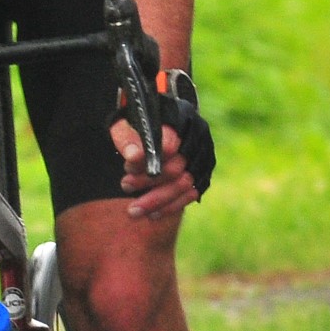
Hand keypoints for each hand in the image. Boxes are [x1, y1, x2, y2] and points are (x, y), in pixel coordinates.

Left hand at [111, 70, 211, 217]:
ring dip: (158, 201)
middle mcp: (197, 134)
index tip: (128, 168)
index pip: (169, 140)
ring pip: (185, 184)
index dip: (149, 158)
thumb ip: (127, 139)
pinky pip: (192, 194)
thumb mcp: (125, 124)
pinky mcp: (205, 172)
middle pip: (177, 166)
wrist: (155, 126)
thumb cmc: (136, 124)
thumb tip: (133, 157)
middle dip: (148, 181)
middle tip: (125, 186)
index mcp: (178, 115)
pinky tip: (152, 215)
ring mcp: (204, 155)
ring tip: (132, 211)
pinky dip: (172, 206)